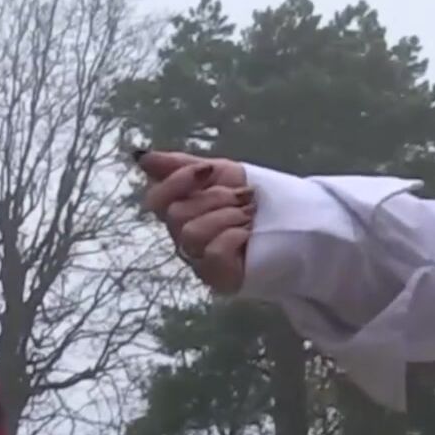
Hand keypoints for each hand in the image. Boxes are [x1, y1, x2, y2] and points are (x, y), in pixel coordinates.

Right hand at [136, 150, 252, 293]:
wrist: (292, 222)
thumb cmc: (252, 198)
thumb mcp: (218, 172)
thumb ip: (180, 165)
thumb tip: (141, 156)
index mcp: (179, 211)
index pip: (155, 199)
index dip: (176, 182)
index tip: (207, 170)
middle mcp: (183, 237)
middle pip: (176, 214)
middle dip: (216, 198)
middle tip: (243, 197)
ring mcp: (198, 260)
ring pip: (192, 233)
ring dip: (227, 217)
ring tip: (249, 216)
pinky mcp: (217, 278)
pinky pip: (213, 252)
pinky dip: (234, 237)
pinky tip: (248, 235)